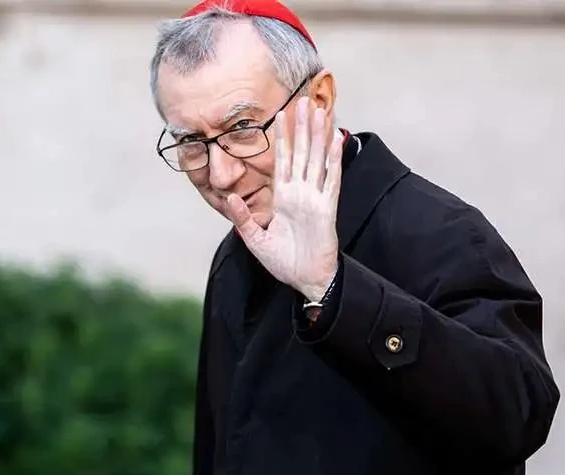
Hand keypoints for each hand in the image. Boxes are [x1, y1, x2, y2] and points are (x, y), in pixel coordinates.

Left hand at [225, 97, 342, 301]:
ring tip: (320, 110)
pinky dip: (333, 159)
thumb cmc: (284, 262)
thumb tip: (231, 198)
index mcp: (284, 198)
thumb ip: (243, 218)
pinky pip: (331, 178)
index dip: (282, 138)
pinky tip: (336, 139)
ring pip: (317, 158)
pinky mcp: (327, 208)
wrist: (306, 280)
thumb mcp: (255, 239)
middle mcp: (301, 193)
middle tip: (303, 100)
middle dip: (302, 127)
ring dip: (318, 135)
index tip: (280, 115)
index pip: (283, 160)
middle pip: (302, 152)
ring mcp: (315, 197)